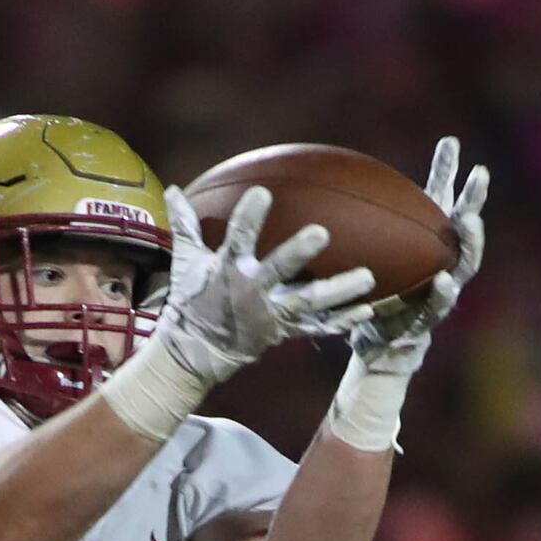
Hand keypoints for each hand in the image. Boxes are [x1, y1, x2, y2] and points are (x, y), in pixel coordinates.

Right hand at [151, 184, 380, 385]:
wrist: (196, 351)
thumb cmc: (192, 299)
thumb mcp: (186, 260)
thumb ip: (185, 224)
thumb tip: (172, 189)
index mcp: (228, 268)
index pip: (238, 236)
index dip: (249, 215)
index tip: (263, 193)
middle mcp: (253, 290)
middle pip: (279, 269)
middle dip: (299, 252)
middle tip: (322, 233)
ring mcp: (271, 313)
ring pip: (309, 301)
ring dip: (340, 291)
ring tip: (368, 278)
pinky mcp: (284, 330)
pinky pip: (316, 327)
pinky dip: (342, 321)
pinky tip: (368, 311)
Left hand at [347, 137, 490, 372]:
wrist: (374, 341)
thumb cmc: (369, 291)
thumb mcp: (358, 256)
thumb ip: (351, 231)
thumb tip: (316, 187)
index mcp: (424, 241)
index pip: (440, 200)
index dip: (447, 171)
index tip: (451, 141)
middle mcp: (440, 260)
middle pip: (463, 224)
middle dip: (474, 198)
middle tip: (480, 173)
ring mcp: (441, 288)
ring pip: (465, 262)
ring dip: (471, 241)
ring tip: (471, 221)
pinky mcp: (430, 318)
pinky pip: (439, 303)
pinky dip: (442, 292)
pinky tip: (443, 281)